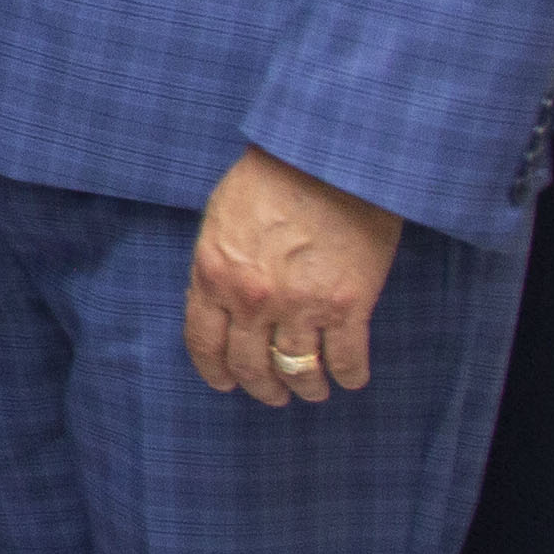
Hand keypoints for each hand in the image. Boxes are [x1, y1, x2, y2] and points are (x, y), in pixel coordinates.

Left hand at [184, 145, 402, 406]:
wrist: (328, 158)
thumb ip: (219, 265)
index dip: (216, 372)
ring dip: (306, 388)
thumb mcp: (222, 219)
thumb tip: (220, 299)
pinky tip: (350, 378)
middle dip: (263, 389)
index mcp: (214, 275)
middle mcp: (252, 300)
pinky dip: (348, 376)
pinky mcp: (347, 306)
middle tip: (274, 395)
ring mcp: (300, 306)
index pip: (204, 344)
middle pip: (250, 367)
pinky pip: (345, 360)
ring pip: (298, 371)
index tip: (226, 385)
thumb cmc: (272, 177)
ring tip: (313, 390)